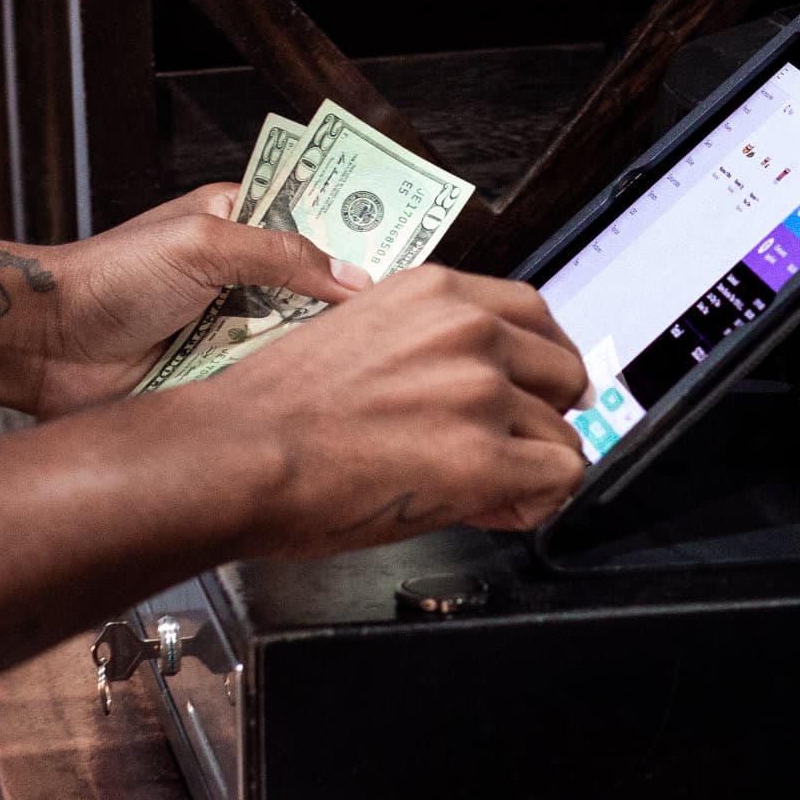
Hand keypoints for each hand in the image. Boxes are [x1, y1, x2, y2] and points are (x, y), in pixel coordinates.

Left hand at [24, 185, 371, 416]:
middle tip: (401, 318)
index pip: (315, 221)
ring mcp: (231, 327)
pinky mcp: (218, 375)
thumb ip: (283, 255)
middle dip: (348, 303)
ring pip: (298, 338)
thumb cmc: (108, 277)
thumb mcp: (203, 245)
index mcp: (239, 221)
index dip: (358, 236)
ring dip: (318, 349)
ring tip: (371, 361)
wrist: (47, 345)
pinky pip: (269, 380)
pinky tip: (318, 393)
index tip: (408, 252)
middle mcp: (241, 274)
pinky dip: (286, 386)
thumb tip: (355, 277)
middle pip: (316, 286)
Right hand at [216, 266, 592, 556]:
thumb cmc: (275, 411)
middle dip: (540, 416)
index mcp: (434, 291)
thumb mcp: (361, 336)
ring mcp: (479, 389)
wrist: (236, 455)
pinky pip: (560, 479)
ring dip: (531, 466)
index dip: (532, 367)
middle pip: (563, 370)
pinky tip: (491, 508)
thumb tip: (481, 388)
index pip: (534, 314)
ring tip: (483, 488)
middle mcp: (466, 328)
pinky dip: (534, 503)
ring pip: (564, 432)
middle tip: (503, 449)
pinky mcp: (483, 455)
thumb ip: (429, 348)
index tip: (524, 395)